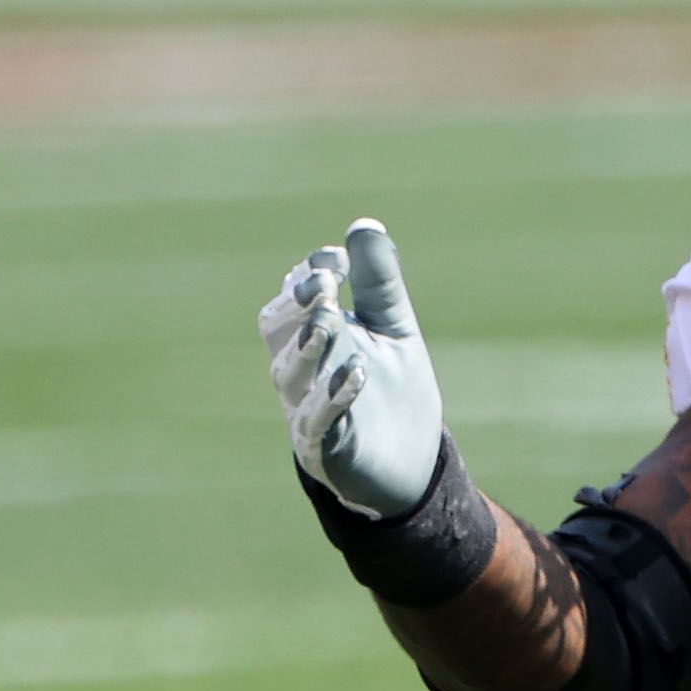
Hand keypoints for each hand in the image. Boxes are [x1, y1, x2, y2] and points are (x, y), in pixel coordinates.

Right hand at [260, 219, 444, 515]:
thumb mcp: (394, 330)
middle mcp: (299, 370)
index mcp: (311, 336)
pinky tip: (356, 372)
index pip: (295, 299)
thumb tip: (364, 226)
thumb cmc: (394, 390)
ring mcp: (305, 409)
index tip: (336, 259)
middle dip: (297, 307)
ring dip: (310, 346)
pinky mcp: (324, 448)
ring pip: (291, 374)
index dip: (308, 276)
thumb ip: (379, 284)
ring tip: (332, 320)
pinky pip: (319, 421)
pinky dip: (333, 396)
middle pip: (278, 332)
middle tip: (324, 285)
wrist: (411, 464)